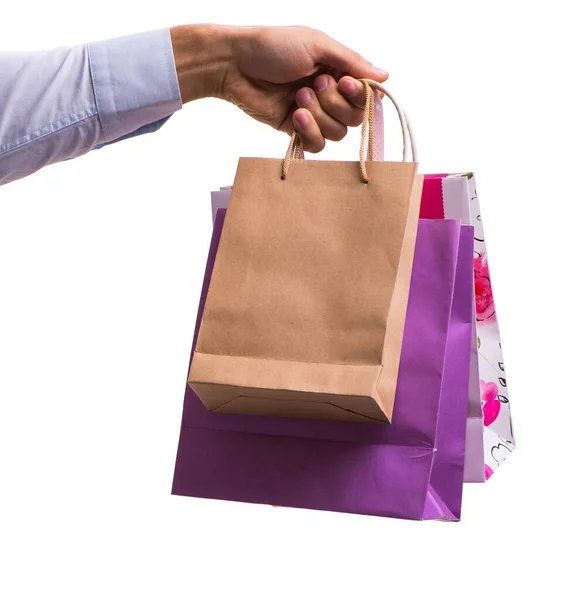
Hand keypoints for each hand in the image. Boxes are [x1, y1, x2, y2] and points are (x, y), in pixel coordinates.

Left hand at [171, 24, 387, 151]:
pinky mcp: (296, 130)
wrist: (236, 64)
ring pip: (336, 134)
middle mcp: (329, 95)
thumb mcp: (317, 45)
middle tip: (313, 85)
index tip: (343, 82)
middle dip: (335, 104)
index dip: (359, 96)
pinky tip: (295, 116)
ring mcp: (314, 114)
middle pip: (353, 119)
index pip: (365, 96)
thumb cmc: (274, 46)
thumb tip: (385, 76)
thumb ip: (352, 62)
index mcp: (338, 71)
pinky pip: (316, 145)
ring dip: (319, 116)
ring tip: (297, 97)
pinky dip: (309, 133)